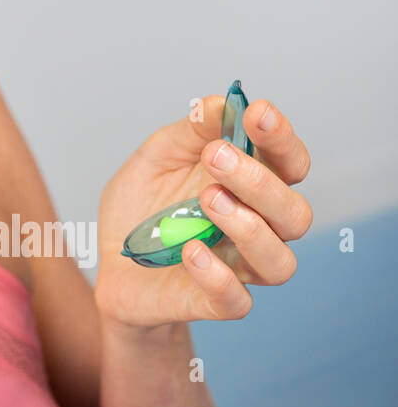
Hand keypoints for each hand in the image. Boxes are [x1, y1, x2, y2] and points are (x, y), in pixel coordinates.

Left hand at [95, 95, 312, 332]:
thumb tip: (220, 103)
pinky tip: (190, 250)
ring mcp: (238, 267)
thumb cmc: (142, 208)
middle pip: (294, 212)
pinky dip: (218, 275)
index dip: (281, 138)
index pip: (288, 163)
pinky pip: (237, 300)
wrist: (112, 264)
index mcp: (248, 186)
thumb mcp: (155, 158)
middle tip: (215, 157)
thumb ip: (189, 133)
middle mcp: (256, 227)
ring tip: (208, 201)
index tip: (256, 112)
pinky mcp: (213, 302)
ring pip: (280, 261)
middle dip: (260, 181)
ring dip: (250, 229)